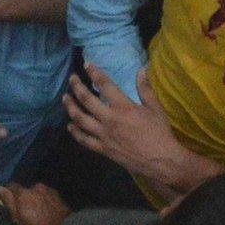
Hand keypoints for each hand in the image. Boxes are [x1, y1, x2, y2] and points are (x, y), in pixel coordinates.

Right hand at [0, 182, 71, 224]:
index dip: (8, 193)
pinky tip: (45, 209)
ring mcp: (46, 188)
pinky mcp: (55, 192)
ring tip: (37, 211)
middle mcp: (34, 186)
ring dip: (34, 198)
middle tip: (24, 211)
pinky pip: (44, 194)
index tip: (9, 202)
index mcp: (23, 193)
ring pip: (35, 192)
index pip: (11, 186)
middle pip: (24, 190)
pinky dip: (42, 199)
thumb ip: (8, 202)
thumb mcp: (18, 219)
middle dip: (23, 198)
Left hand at [64, 67, 185, 185]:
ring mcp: (103, 135)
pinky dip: (75, 132)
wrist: (158, 160)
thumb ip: (145, 89)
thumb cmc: (159, 132)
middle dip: (77, 87)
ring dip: (70, 107)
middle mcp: (109, 119)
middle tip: (72, 79)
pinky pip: (83, 139)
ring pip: (80, 119)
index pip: (105, 85)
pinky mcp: (101, 148)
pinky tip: (70, 125)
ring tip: (65, 98)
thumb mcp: (155, 108)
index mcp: (123, 107)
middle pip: (86, 100)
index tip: (87, 64)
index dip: (95, 73)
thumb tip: (141, 70)